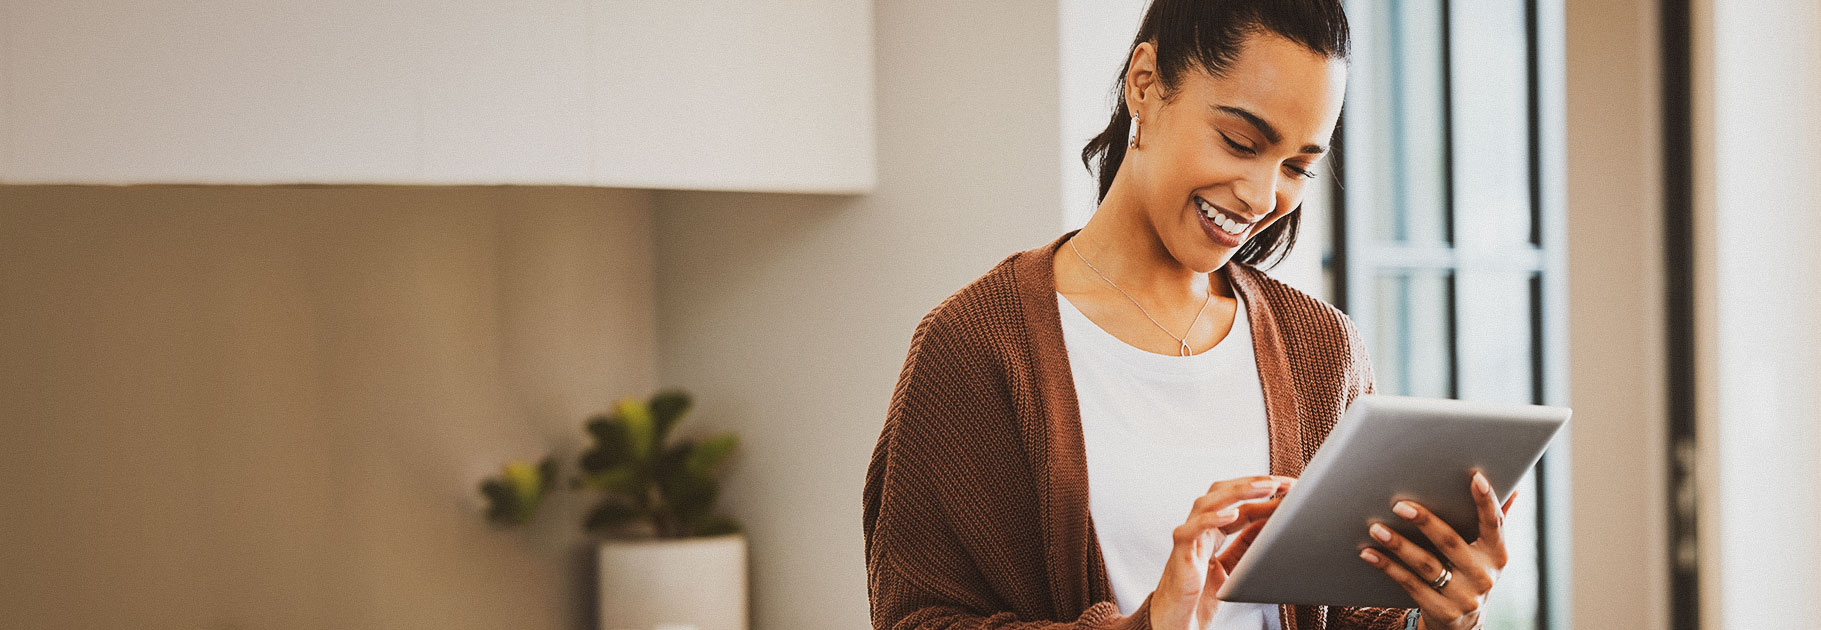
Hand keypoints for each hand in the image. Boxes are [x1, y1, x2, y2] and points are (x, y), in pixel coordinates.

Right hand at [1148, 475, 1295, 629]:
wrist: (1175, 622)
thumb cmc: (1198, 596)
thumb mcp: (1233, 566)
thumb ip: (1247, 545)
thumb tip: (1271, 523)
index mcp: (1212, 531)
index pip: (1240, 504)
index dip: (1264, 494)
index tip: (1290, 488)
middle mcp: (1199, 529)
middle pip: (1223, 493)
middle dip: (1253, 484)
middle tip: (1281, 481)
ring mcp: (1188, 538)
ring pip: (1207, 502)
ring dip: (1238, 492)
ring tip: (1264, 488)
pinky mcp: (1180, 553)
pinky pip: (1192, 529)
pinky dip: (1211, 519)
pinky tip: (1231, 513)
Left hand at [1357, 470, 1518, 629]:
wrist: (1464, 625)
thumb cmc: (1471, 574)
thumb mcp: (1487, 552)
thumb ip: (1495, 521)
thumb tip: (1514, 488)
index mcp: (1497, 555)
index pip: (1494, 524)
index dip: (1487, 501)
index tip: (1476, 477)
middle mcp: (1483, 575)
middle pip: (1450, 542)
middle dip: (1425, 522)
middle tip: (1399, 505)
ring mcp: (1463, 596)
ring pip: (1426, 565)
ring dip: (1398, 545)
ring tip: (1376, 528)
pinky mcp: (1442, 610)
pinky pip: (1409, 584)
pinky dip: (1387, 567)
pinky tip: (1369, 553)